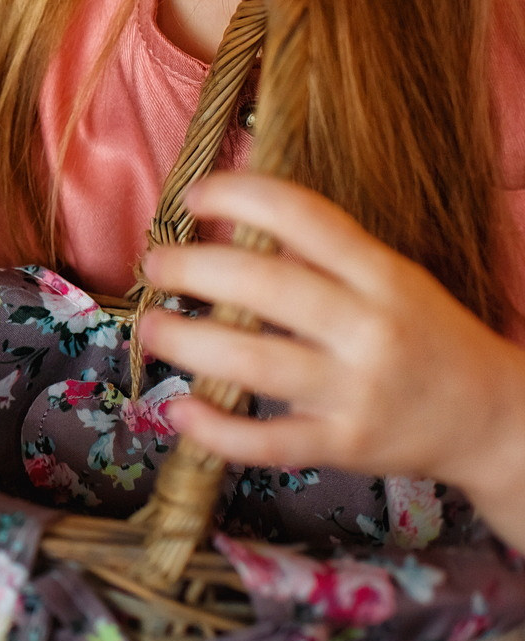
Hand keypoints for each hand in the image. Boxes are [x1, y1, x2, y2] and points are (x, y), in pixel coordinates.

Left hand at [138, 173, 524, 550]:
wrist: (494, 419)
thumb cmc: (425, 335)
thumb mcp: (391, 279)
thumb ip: (323, 254)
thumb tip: (234, 216)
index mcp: (382, 275)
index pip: (304, 216)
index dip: (240, 196)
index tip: (194, 194)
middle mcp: (370, 329)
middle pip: (266, 287)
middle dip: (194, 269)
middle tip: (155, 264)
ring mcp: (357, 392)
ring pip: (254, 364)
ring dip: (188, 342)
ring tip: (150, 328)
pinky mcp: (345, 446)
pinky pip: (269, 442)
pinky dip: (216, 430)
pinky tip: (178, 411)